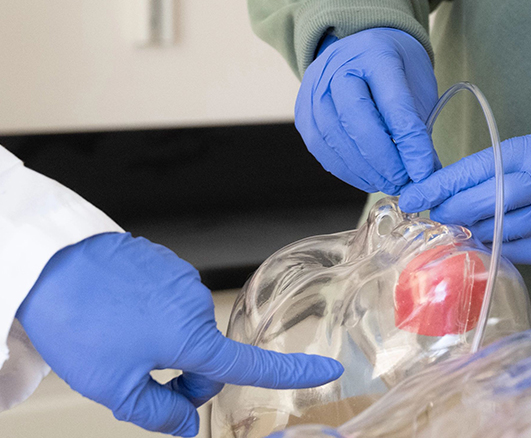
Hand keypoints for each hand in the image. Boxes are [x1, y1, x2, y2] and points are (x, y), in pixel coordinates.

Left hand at [17, 233, 343, 436]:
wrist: (47, 268)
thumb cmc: (79, 326)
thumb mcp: (113, 387)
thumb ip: (158, 413)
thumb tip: (184, 425)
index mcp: (192, 338)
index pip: (251, 364)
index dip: (293, 372)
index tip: (328, 370)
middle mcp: (196, 304)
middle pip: (206, 355)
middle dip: (183, 374)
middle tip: (137, 379)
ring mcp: (181, 278)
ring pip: (185, 328)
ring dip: (162, 341)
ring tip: (116, 338)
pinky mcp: (163, 262)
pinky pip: (168, 299)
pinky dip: (150, 313)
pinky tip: (118, 313)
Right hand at [295, 27, 439, 194]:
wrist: (360, 49)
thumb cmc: (395, 69)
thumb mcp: (416, 84)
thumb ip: (419, 124)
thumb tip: (427, 171)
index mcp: (375, 54)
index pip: (394, 104)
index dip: (410, 141)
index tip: (425, 170)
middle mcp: (338, 68)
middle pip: (358, 121)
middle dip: (384, 160)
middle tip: (405, 181)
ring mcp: (314, 90)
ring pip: (335, 139)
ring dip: (365, 170)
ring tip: (390, 183)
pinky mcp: (303, 113)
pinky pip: (322, 149)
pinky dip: (347, 170)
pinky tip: (368, 178)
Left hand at [399, 131, 530, 269]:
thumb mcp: (529, 160)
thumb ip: (489, 171)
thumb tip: (438, 195)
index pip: (482, 165)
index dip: (444, 183)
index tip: (413, 196)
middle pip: (493, 197)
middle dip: (458, 209)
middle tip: (440, 217)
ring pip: (502, 228)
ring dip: (477, 232)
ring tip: (470, 229)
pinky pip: (516, 251)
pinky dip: (496, 249)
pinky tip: (492, 243)